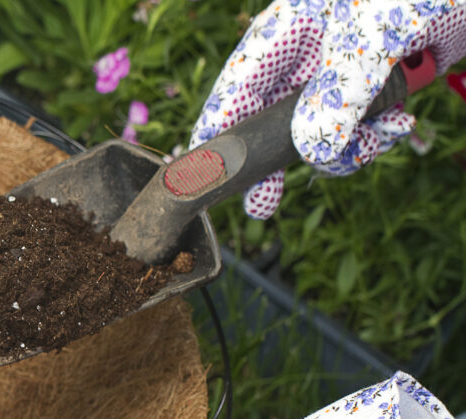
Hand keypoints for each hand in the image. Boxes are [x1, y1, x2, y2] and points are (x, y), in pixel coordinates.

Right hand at [190, 0, 465, 218]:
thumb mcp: (375, 36)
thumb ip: (339, 95)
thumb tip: (311, 155)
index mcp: (289, 28)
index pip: (238, 83)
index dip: (219, 127)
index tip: (205, 169)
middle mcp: (306, 54)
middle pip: (269, 118)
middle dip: (274, 162)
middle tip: (261, 205)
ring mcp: (339, 73)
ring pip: (319, 134)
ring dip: (347, 150)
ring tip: (378, 141)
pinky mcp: (372, 88)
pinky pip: (357, 131)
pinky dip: (376, 139)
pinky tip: (399, 126)